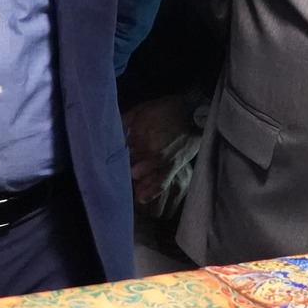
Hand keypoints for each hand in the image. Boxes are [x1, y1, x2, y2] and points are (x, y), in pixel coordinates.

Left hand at [122, 95, 199, 213]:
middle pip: (129, 166)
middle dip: (125, 169)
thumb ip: (125, 119)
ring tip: (129, 188)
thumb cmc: (167, 108)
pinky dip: (151, 192)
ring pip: (142, 177)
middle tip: (121, 173)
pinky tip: (141, 199)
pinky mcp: (173, 167)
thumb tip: (112, 128)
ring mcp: (159, 160)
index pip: (121, 152)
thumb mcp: (142, 108)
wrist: (194, 112)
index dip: (117, 157)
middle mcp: (146, 150)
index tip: (114, 161)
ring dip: (135, 182)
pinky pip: (160, 183)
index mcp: (136, 135)